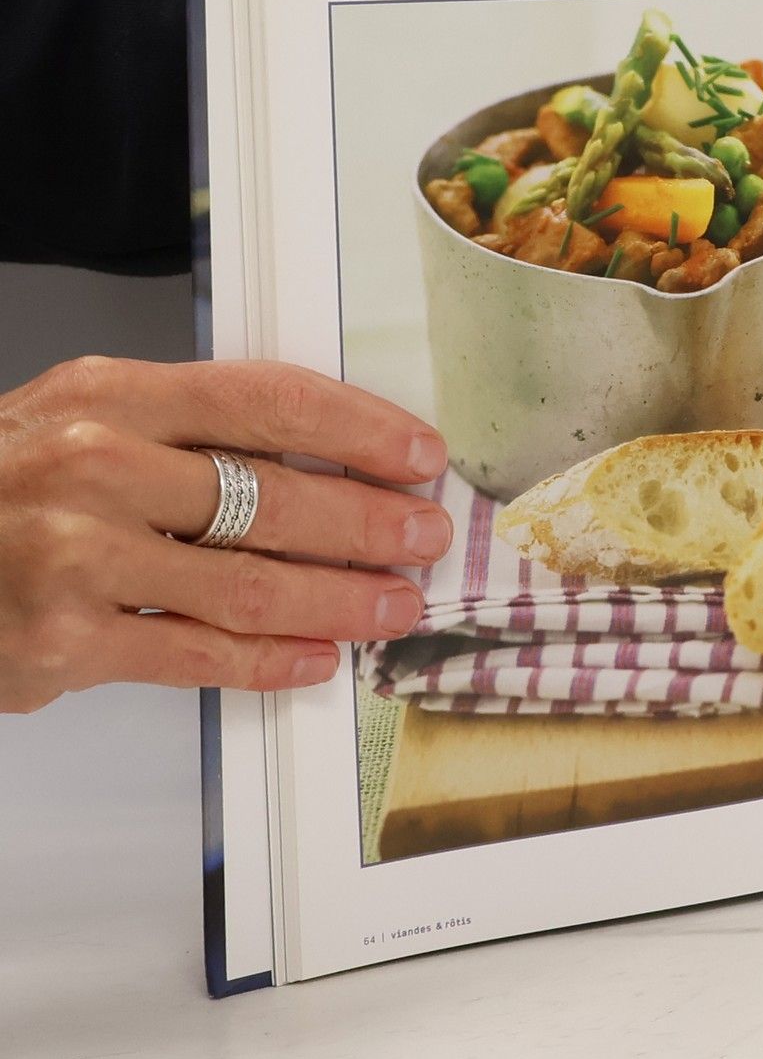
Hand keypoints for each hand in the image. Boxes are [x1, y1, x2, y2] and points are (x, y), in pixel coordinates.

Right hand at [0, 357, 451, 713]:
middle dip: (371, 523)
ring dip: (342, 600)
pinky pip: (200, 654)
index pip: (268, 400)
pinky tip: (315, 658)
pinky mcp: (66, 641)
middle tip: (425, 538)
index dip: (361, 429)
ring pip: (252, 585)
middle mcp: (96, 467)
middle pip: (276, 498)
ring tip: (393, 604)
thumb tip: (326, 459)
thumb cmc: (4, 487)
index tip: (419, 454)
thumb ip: (191, 431)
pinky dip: (271, 661)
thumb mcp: (85, 421)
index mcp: (112, 397)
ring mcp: (78, 556)